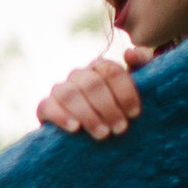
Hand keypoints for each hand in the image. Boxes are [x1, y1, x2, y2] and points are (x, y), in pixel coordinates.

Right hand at [37, 47, 151, 138]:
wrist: (95, 134)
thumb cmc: (120, 110)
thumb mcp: (137, 88)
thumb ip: (142, 64)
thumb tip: (129, 53)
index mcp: (100, 68)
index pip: (111, 71)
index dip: (124, 92)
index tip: (134, 114)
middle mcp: (79, 75)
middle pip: (91, 84)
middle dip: (108, 107)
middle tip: (120, 129)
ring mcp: (60, 90)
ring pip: (70, 94)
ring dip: (88, 114)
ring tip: (102, 134)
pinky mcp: (46, 107)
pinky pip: (47, 106)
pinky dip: (61, 116)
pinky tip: (75, 128)